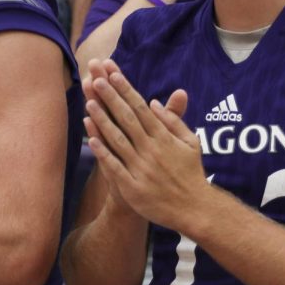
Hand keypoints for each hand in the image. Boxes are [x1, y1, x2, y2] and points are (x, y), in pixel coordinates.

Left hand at [83, 58, 209, 231]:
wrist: (195, 209)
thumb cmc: (191, 173)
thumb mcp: (190, 143)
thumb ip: (173, 121)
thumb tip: (154, 102)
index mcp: (164, 137)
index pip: (141, 108)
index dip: (125, 91)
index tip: (113, 74)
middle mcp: (152, 149)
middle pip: (127, 119)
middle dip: (111, 98)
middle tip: (96, 79)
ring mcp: (141, 168)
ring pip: (118, 140)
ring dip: (103, 121)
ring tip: (89, 103)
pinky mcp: (133, 187)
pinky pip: (115, 166)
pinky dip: (103, 152)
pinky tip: (92, 139)